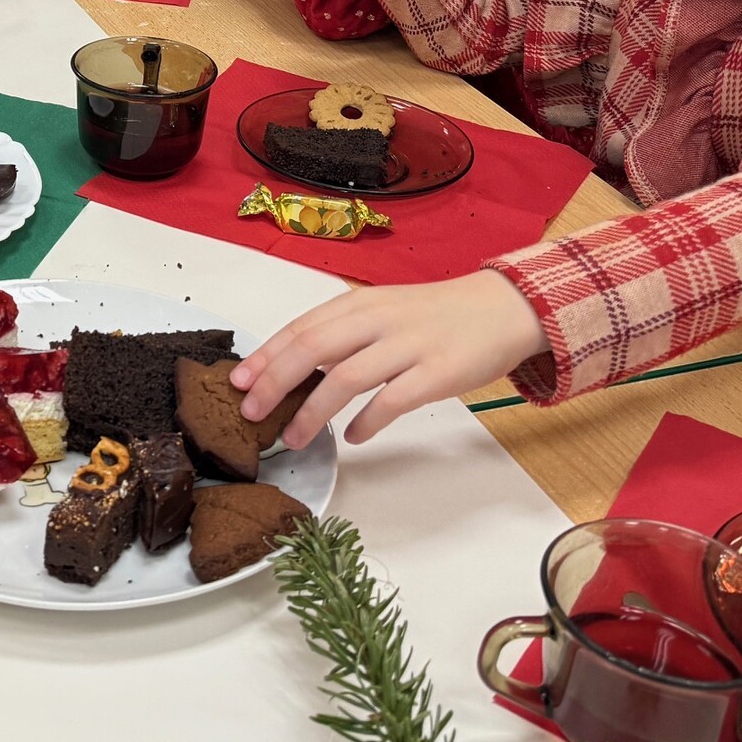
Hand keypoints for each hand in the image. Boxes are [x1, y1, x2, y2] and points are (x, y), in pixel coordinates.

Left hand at [233, 274, 547, 446]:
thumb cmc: (437, 315)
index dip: (266, 355)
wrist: (503, 308)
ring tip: (293, 437)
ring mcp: (408, 345)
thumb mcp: (384, 310)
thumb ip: (345, 333)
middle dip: (275, 382)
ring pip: (345, 378)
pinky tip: (351, 437)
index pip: (301, 327)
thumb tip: (296, 368)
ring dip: (312, 412)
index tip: (238, 381)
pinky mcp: (436, 372)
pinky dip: (365, 422)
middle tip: (250, 412)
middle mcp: (378, 320)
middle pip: (312, 349)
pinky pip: (391, 401)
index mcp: (360, 303)